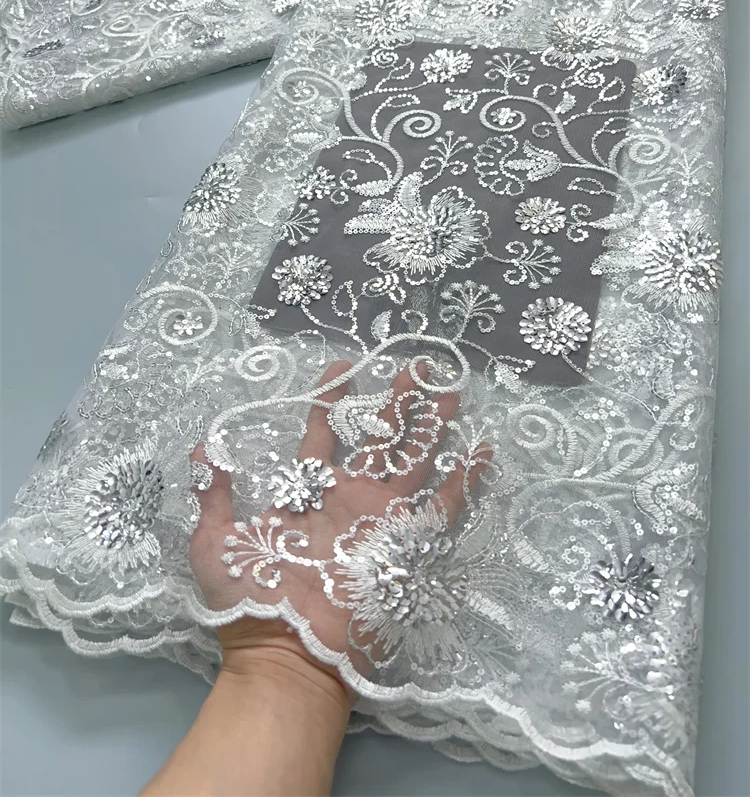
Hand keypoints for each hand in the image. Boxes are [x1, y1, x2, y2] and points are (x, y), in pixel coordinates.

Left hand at [189, 358, 489, 691]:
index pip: (323, 435)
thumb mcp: (215, 543)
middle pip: (380, 438)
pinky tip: (482, 450)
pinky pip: (443, 506)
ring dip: (433, 424)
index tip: (341, 365)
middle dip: (398, 401)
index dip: (331, 400)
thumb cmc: (251, 600)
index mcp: (310, 492)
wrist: (288, 655)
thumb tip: (201, 449)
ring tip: (451, 387)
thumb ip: (212, 494)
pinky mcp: (405, 543)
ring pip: (414, 459)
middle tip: (418, 365)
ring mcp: (380, 518)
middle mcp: (350, 498)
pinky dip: (465, 479)